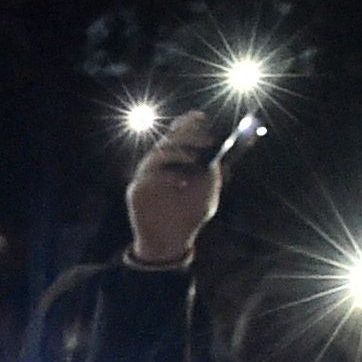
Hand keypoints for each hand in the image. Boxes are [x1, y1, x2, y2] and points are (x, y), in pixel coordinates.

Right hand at [125, 111, 226, 267]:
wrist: (171, 242)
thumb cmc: (189, 215)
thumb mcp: (208, 193)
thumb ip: (215, 174)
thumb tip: (225, 154)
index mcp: (176, 159)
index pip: (178, 131)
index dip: (189, 122)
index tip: (202, 119)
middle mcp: (159, 164)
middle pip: (169, 138)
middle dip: (188, 135)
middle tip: (206, 139)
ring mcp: (145, 176)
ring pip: (158, 153)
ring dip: (179, 152)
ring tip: (195, 159)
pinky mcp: (136, 190)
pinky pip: (148, 176)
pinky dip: (167, 176)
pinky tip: (181, 182)